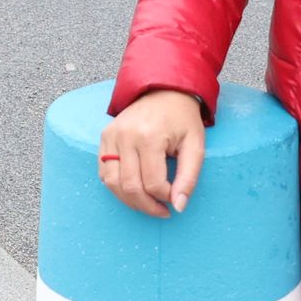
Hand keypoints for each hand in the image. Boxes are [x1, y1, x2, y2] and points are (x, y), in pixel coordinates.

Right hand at [97, 90, 207, 217]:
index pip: (153, 183)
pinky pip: (104, 173)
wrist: (163, 90)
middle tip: (162, 211)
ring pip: (113, 184)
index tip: (175, 196)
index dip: (165, 198)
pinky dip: (117, 187)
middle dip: (147, 206)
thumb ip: (189, 177)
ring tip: (147, 204)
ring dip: (130, 201)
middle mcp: (126, 136)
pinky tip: (134, 189)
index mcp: (150, 136)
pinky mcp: (104, 137)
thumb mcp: (195, 145)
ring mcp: (111, 136)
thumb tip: (178, 207)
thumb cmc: (182, 119)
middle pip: (131, 187)